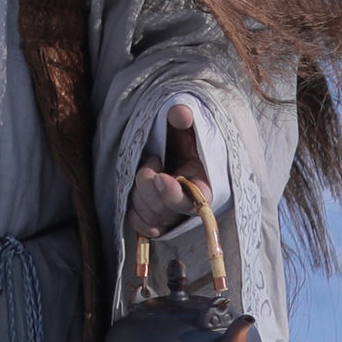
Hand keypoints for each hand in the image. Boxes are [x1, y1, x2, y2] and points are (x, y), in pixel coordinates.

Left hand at [128, 102, 212, 274]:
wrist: (168, 141)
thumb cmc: (178, 131)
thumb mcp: (183, 121)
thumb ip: (183, 117)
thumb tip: (180, 113)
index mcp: (207, 179)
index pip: (198, 200)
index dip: (175, 193)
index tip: (160, 176)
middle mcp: (193, 200)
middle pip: (169, 211)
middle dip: (149, 188)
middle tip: (149, 164)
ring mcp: (177, 211)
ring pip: (155, 219)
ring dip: (140, 197)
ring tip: (144, 172)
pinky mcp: (161, 217)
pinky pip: (147, 228)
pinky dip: (136, 215)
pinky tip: (133, 195)